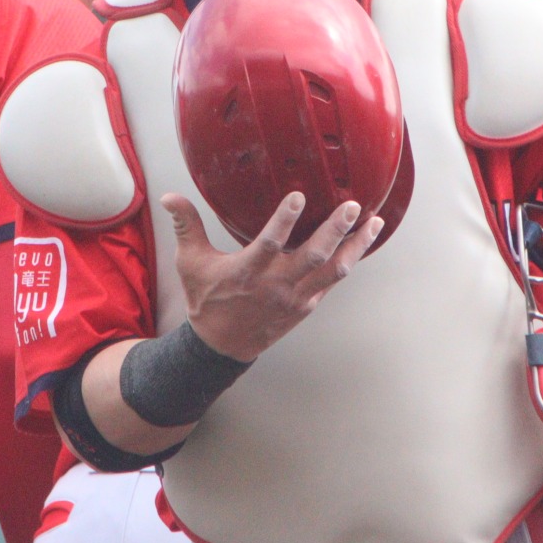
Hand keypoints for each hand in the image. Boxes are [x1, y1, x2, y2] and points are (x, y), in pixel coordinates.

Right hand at [163, 192, 382, 362]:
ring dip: (355, 246)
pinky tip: (362, 244)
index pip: (269, 244)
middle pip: (313, 257)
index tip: (297, 196)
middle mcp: (276, 286)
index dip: (284, 220)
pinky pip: (334, 282)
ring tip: (373, 223)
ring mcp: (295, 298)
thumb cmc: (207, 301)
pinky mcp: (307, 305)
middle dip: (335, 230)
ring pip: (333, 272)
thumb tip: (169, 197)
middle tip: (352, 206)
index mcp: (247, 273)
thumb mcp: (190, 263)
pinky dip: (350, 262)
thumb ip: (185, 226)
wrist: (221, 347)